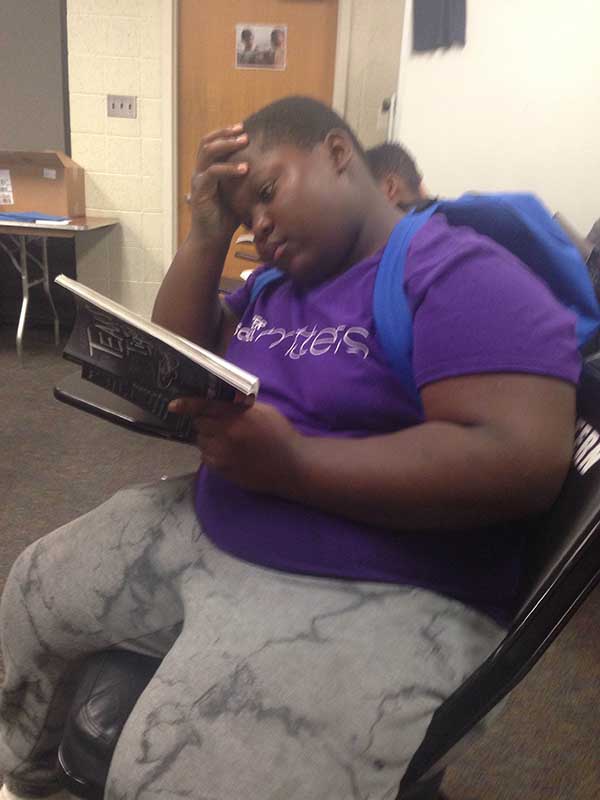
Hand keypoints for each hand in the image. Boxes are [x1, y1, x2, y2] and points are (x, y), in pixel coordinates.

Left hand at [169, 397, 303, 493]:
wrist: (292, 466)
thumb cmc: (280, 434)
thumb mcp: (264, 411)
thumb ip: (240, 405)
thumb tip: (219, 399)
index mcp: (237, 417)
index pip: (205, 407)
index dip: (187, 405)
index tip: (173, 405)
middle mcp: (226, 436)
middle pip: (200, 424)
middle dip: (205, 420)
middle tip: (220, 422)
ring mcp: (223, 455)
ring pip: (201, 441)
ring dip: (209, 437)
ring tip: (228, 439)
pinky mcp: (222, 471)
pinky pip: (207, 457)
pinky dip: (213, 452)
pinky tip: (230, 452)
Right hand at [187, 124, 248, 241]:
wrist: (213, 239)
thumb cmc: (227, 218)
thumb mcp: (240, 195)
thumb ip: (247, 181)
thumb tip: (269, 172)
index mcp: (208, 171)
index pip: (212, 144)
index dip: (225, 134)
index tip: (243, 129)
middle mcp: (201, 172)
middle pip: (207, 142)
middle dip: (226, 134)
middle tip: (244, 132)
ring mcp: (198, 180)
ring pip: (208, 152)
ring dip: (227, 144)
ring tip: (244, 141)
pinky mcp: (199, 191)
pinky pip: (212, 172)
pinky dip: (228, 168)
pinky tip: (244, 169)